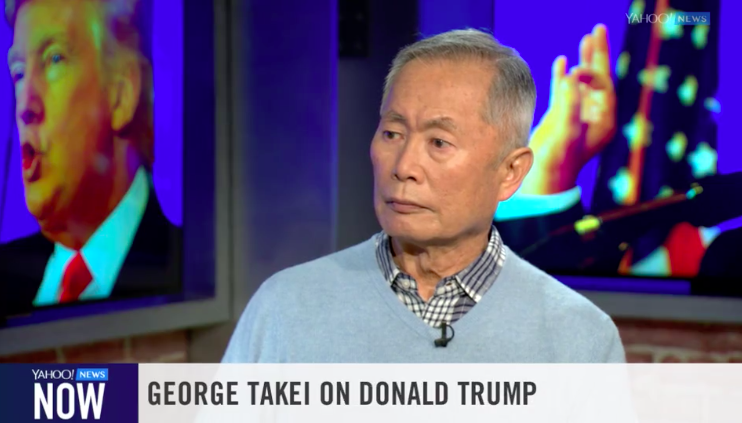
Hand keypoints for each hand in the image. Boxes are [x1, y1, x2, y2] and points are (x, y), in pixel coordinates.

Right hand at [521, 24, 615, 194]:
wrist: (543, 181)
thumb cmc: (557, 162)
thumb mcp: (566, 133)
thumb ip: (570, 104)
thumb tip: (571, 75)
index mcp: (604, 121)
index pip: (604, 87)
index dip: (591, 74)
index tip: (574, 71)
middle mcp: (594, 117)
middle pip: (600, 78)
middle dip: (598, 54)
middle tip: (598, 29)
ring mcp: (578, 116)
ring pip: (583, 82)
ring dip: (584, 60)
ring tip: (586, 38)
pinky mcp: (561, 118)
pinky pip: (566, 91)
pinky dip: (563, 76)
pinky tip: (562, 61)